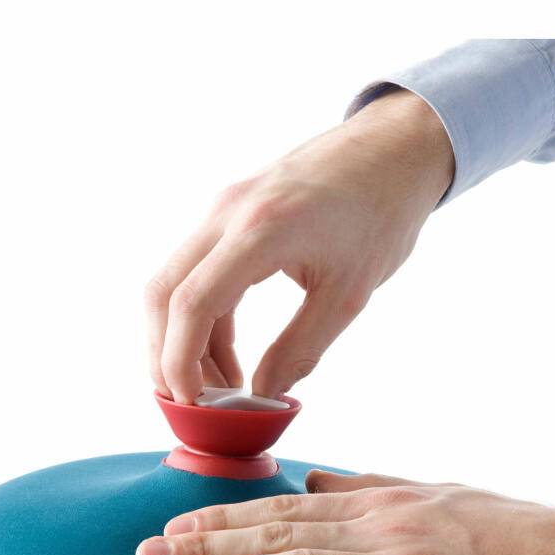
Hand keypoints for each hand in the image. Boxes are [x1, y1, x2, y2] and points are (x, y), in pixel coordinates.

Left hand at [135, 471, 554, 554]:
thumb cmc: (516, 532)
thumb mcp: (436, 493)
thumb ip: (370, 487)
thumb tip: (315, 482)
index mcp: (381, 502)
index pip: (283, 508)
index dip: (222, 515)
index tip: (174, 523)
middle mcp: (379, 528)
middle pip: (274, 533)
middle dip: (202, 542)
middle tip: (144, 553)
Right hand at [145, 89, 454, 403]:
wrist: (392, 150)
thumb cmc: (381, 214)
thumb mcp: (349, 295)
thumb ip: (301, 349)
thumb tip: (262, 395)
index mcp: (261, 230)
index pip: (192, 304)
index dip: (180, 362)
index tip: (191, 403)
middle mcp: (227, 212)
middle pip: (163, 293)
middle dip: (165, 355)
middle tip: (190, 402)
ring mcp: (222, 208)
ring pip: (173, 282)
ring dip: (183, 339)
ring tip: (218, 387)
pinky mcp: (228, 212)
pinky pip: (197, 270)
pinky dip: (202, 316)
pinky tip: (227, 354)